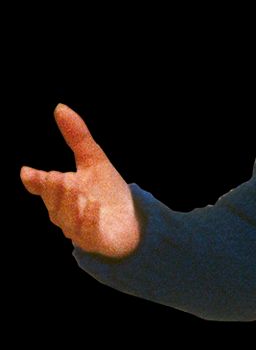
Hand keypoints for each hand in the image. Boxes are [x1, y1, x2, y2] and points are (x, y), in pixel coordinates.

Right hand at [20, 104, 140, 257]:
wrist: (133, 220)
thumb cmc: (108, 192)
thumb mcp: (94, 160)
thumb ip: (77, 137)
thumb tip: (59, 107)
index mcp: (62, 194)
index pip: (44, 188)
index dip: (36, 181)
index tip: (28, 172)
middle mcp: (66, 214)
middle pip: (54, 204)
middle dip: (53, 191)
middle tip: (56, 176)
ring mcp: (80, 230)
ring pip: (68, 219)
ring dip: (69, 203)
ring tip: (74, 184)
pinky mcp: (97, 241)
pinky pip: (89, 233)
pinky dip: (90, 220)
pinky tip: (95, 205)